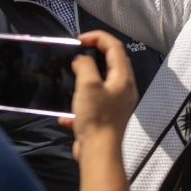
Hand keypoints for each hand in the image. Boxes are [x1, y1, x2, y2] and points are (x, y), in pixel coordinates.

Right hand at [59, 30, 137, 161]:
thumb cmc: (96, 116)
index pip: (115, 47)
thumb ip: (85, 66)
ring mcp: (117, 105)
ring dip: (86, 78)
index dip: (98, 37)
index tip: (78, 40)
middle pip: (113, 63)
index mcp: (123, 78)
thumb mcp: (87, 85)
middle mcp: (124, 90)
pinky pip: (93, 104)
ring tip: (70, 76)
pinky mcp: (107, 118)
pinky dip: (80, 104)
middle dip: (94, 54)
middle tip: (76, 52)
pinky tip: (66, 115)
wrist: (99, 153)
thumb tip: (82, 60)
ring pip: (102, 83)